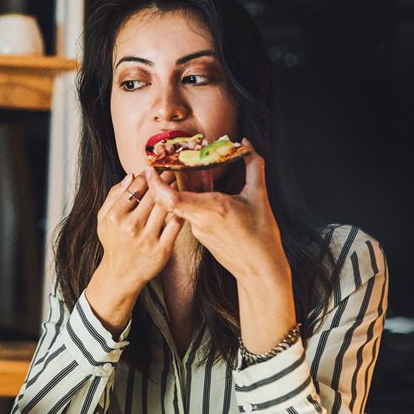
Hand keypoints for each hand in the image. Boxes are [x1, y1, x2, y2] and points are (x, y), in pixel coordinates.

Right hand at [84, 173, 183, 334]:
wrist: (120, 275)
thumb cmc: (113, 242)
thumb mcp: (103, 219)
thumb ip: (113, 195)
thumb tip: (131, 176)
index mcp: (115, 217)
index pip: (135, 188)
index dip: (147, 176)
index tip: (154, 171)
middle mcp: (131, 227)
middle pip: (153, 195)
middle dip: (164, 179)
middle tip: (171, 171)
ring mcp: (147, 239)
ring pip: (165, 206)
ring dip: (174, 191)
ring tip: (178, 183)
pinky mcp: (162, 249)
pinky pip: (176, 225)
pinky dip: (180, 212)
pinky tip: (182, 204)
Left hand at [142, 141, 285, 284]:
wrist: (260, 270)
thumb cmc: (261, 236)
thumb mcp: (259, 196)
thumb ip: (253, 166)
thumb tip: (246, 142)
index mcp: (210, 210)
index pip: (171, 198)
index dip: (156, 183)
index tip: (151, 167)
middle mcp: (199, 220)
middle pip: (169, 199)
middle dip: (163, 179)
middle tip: (163, 160)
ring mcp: (198, 230)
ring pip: (180, 204)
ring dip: (180, 186)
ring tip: (186, 167)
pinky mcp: (201, 235)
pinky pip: (190, 212)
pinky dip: (191, 197)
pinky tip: (202, 184)